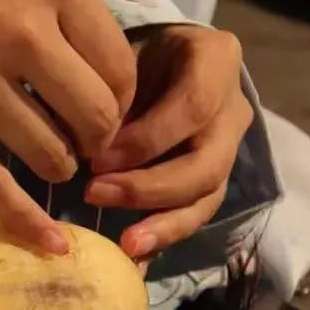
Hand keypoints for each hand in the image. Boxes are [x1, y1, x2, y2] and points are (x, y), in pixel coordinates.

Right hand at [0, 0, 134, 254]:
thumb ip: (68, 7)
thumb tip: (102, 75)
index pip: (120, 71)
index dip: (123, 102)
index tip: (105, 110)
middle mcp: (21, 35)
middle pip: (93, 118)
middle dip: (98, 141)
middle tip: (83, 142)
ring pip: (48, 154)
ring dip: (58, 166)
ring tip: (50, 159)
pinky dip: (23, 219)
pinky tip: (48, 242)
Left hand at [85, 25, 253, 259]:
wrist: (162, 56)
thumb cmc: (135, 51)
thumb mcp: (121, 54)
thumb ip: (109, 91)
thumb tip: (75, 141)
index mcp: (216, 61)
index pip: (193, 107)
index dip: (147, 139)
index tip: (97, 156)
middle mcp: (233, 108)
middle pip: (206, 163)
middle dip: (149, 187)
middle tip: (94, 194)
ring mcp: (229, 147)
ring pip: (207, 196)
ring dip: (164, 224)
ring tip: (126, 247)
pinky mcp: (214, 179)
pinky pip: (195, 213)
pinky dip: (164, 237)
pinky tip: (135, 258)